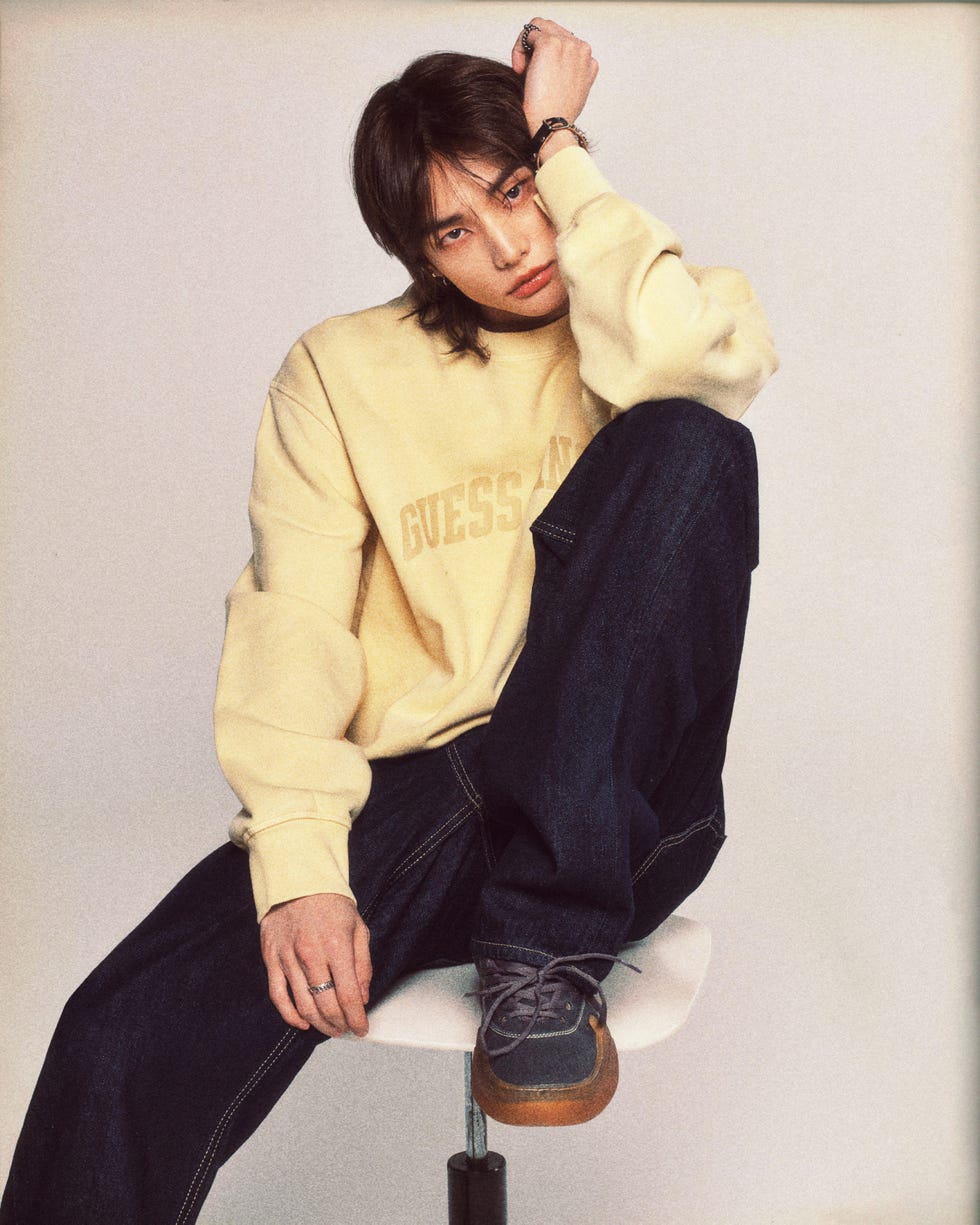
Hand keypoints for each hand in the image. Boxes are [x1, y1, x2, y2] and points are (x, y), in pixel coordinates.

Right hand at [260, 893, 371, 1037]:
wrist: (298, 880)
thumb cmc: (331, 904)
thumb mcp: (358, 928)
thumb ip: (362, 964)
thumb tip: (362, 997)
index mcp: (336, 945)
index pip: (348, 994)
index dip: (356, 1017)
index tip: (362, 1028)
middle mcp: (310, 953)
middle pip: (326, 1004)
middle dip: (340, 1023)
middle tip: (347, 1029)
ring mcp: (288, 957)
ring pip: (303, 1004)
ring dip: (319, 1023)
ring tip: (330, 1029)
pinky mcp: (271, 958)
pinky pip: (278, 995)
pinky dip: (290, 1014)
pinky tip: (303, 1022)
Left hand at [511, 18, 597, 136]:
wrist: (551, 127)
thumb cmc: (555, 119)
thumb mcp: (567, 94)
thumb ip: (564, 74)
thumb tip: (548, 66)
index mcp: (588, 62)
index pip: (564, 42)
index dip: (545, 56)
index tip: (538, 76)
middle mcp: (582, 49)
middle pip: (552, 30)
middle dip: (535, 48)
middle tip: (526, 72)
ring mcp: (568, 44)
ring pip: (539, 27)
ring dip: (526, 46)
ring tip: (523, 70)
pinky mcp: (550, 44)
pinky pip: (528, 33)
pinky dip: (519, 49)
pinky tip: (519, 70)